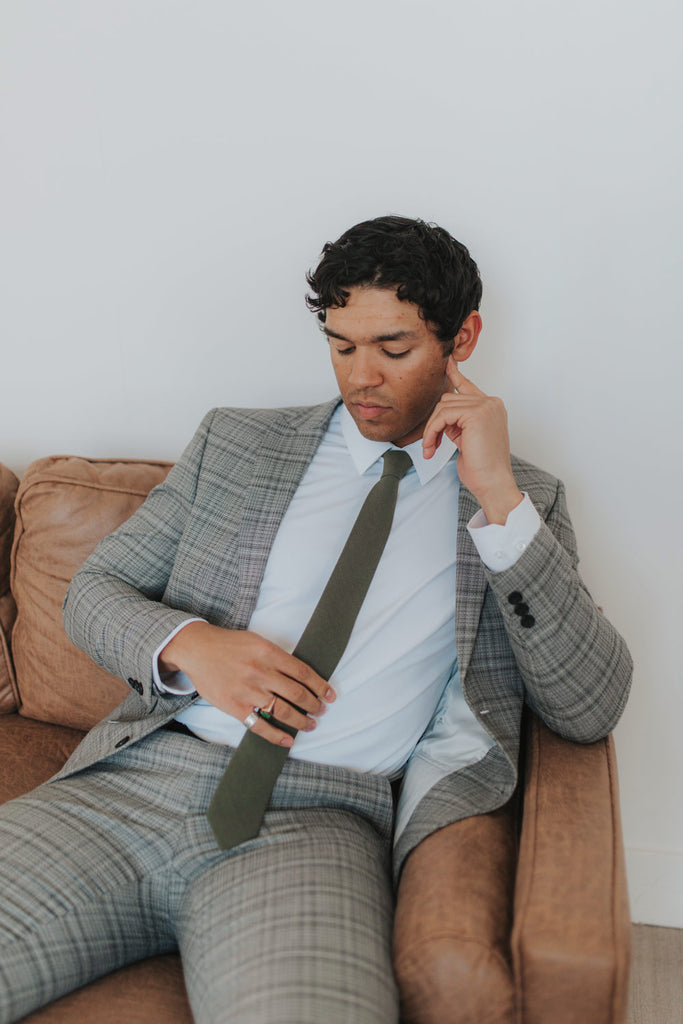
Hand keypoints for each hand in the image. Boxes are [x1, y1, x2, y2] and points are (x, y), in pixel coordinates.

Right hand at [159, 621, 335, 746]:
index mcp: (269, 653)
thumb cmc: (229, 645)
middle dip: (314, 705)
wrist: (198, 650)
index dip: (320, 686)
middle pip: (297, 693)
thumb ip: (278, 657)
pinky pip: (259, 725)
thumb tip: (301, 675)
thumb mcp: (257, 641)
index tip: (330, 695)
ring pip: (282, 711)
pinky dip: (276, 735)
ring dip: (301, 721)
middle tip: (321, 710)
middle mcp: (261, 672)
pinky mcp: (235, 706)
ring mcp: (248, 691)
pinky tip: (288, 740)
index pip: (303, 673)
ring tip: (310, 725)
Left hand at [422, 359, 522, 524]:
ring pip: (442, 407)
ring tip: (431, 449)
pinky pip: (442, 416)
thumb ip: (458, 421)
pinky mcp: (475, 413)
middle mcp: (491, 403)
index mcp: (492, 407)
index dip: (456, 375)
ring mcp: (485, 406)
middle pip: (448, 399)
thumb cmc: (481, 467)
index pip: (468, 387)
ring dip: (431, 430)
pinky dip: (432, 432)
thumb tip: (442, 413)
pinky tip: (432, 447)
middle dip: (435, 422)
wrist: (493, 482)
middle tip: (430, 445)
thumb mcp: (467, 438)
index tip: (447, 363)